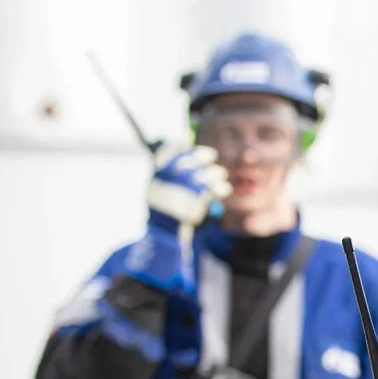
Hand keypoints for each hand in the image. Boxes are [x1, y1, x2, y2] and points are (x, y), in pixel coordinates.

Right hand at [121, 145, 230, 291]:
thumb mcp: (165, 189)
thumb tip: (186, 135)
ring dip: (213, 174)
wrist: (166, 243)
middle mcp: (161, 189)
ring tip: (221, 176)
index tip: (188, 136)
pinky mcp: (191, 211)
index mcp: (154, 181)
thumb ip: (174, 167)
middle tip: (212, 155)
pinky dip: (217, 189)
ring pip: (199, 177)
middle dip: (200, 157)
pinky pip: (208, 194)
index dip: (177, 144)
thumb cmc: (167, 215)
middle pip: (184, 164)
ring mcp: (175, 200)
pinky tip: (224, 189)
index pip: (163, 155)